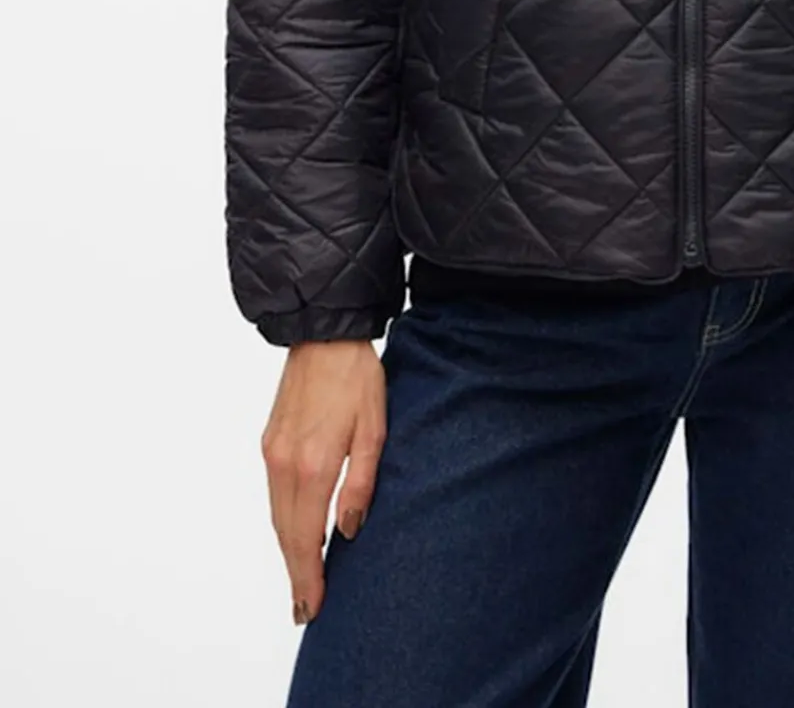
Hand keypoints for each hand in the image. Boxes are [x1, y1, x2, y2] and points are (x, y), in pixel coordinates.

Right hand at [260, 339, 386, 624]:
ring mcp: (272, 452)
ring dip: (288, 550)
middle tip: (306, 609)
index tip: (312, 607)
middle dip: (296, 574)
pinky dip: (283, 521)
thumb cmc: (356, 376)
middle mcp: (284, 463)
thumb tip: (349, 529)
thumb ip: (362, 482)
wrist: (323, 334)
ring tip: (302, 580)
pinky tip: (296, 532)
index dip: (309, 576)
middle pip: (285, 534)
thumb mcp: (375, 428)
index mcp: (313, 464)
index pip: (306, 537)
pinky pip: (273, 494)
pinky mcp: (269, 441)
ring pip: (276, 516)